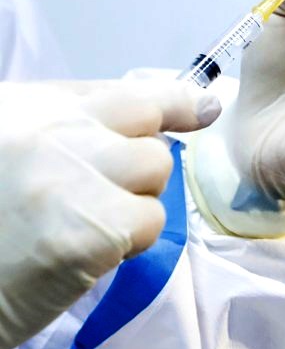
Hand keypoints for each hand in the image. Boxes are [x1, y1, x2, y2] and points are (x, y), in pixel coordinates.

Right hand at [0, 80, 219, 348]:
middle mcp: (48, 129)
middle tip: (111, 194)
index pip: (123, 92)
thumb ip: (73, 132)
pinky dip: (129, 243)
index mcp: (24, 106)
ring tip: (83, 227)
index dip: (169, 101)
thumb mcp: (9, 152)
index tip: (202, 108)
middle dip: (141, 161)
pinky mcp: (89, 229)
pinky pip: (150, 221)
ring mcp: (70, 175)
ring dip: (134, 203)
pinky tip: (84, 256)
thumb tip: (183, 113)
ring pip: (155, 171)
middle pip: (148, 125)